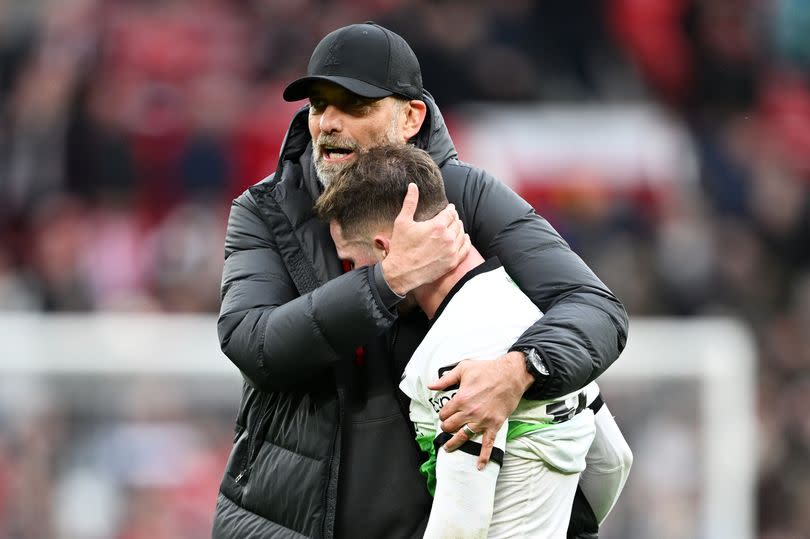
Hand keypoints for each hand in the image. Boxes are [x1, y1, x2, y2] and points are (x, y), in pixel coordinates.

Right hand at [381, 183, 469, 295]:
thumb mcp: (402, 222)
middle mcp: (447, 237)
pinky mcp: (453, 262)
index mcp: (437, 226)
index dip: (450, 209)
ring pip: (462, 234)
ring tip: (456, 226)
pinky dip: (466, 242)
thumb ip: (410, 202)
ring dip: (460, 228)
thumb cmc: (401, 247)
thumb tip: (413, 186)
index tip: (449, 208)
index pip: (450, 213)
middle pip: (457, 222)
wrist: (401, 272)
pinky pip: (465, 249)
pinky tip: (465, 238)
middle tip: (451, 217)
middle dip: (454, 218)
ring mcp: (452, 251)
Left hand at [428, 351, 533, 468]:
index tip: (444, 414)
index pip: (444, 413)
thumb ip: (445, 379)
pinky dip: (484, 456)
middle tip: (446, 428)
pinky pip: (488, 443)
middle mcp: (469, 412)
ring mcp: (482, 420)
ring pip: (463, 436)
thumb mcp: (463, 369)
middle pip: (450, 426)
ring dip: (454, 443)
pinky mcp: (494, 425)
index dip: (442, 414)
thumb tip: (431, 385)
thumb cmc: (487, 370)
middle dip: (446, 427)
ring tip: (448, 447)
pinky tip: (479, 466)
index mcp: (461, 399)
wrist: (511, 375)